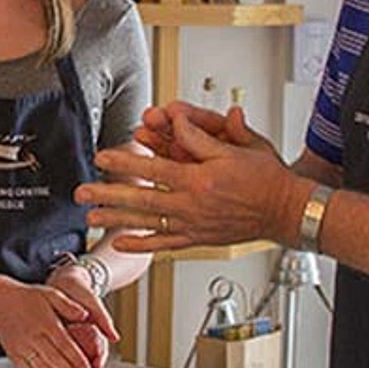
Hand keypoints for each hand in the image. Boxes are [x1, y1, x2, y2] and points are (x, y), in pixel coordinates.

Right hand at [0, 279, 96, 367]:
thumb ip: (68, 306)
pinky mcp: (13, 354)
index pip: (66, 345)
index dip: (78, 361)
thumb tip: (85, 315)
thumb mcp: (51, 294)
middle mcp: (33, 336)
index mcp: (46, 322)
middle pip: (55, 360)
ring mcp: (22, 347)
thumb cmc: (27, 298)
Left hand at [45, 262, 118, 357]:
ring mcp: (66, 336)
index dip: (98, 359)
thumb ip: (103, 319)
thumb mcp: (93, 302)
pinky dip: (52, 356)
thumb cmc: (81, 291)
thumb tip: (115, 338)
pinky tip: (47, 363)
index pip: (98, 350)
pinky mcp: (53, 333)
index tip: (95, 366)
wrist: (63, 279)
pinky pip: (53, 348)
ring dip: (67, 367)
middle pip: (83, 358)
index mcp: (92, 331)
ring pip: (68, 356)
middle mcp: (80, 337)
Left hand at [77, 107, 300, 251]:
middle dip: (108, 194)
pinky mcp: (198, 239)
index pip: (153, 169)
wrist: (286, 210)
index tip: (101, 157)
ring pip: (147, 222)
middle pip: (141, 199)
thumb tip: (176, 121)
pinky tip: (120, 243)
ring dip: (117, 219)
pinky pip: (164, 244)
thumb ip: (201, 138)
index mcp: (200, 180)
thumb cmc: (266, 178)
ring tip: (92, 216)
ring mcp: (193, 226)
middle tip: (82, 191)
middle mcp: (192, 206)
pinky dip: (141, 245)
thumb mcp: (236, 148)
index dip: (125, 162)